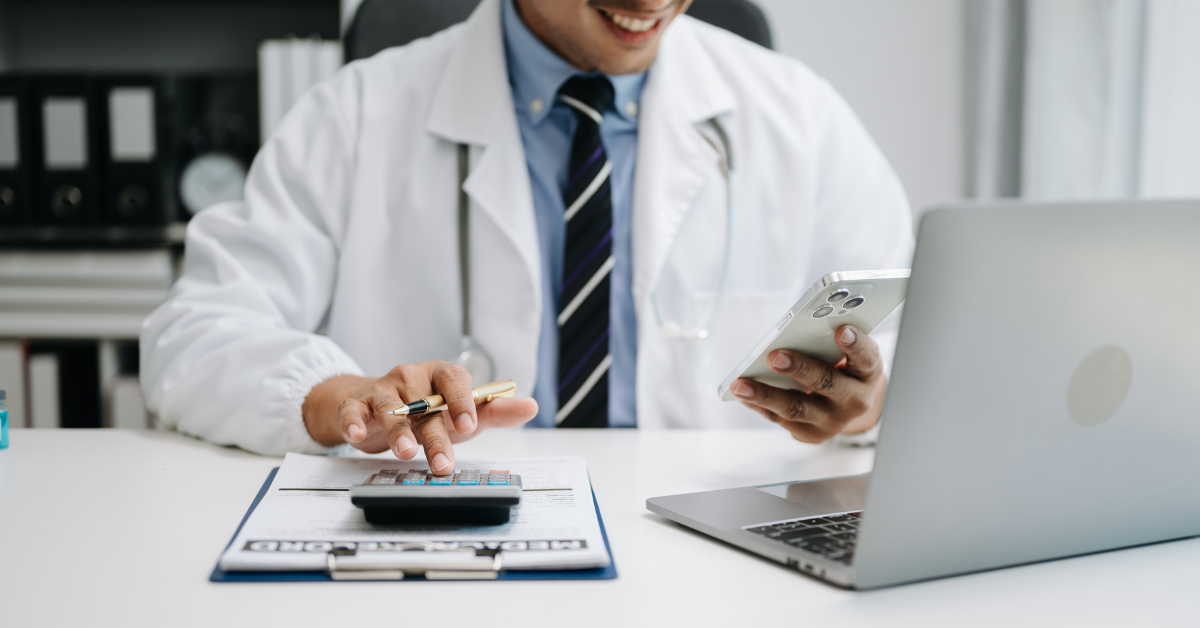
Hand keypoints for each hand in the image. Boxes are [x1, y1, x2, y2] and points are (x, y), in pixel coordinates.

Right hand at [302, 361, 538, 473]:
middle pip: (424, 404)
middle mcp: (411, 377)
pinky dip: (353, 421)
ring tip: (405, 453)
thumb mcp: (462, 413)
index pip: (454, 379)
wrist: (377, 408)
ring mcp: (383, 390)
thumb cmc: (427, 411)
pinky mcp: (357, 404)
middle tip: (443, 463)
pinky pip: (353, 410)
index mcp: (440, 375)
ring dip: (397, 431)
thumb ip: (495, 412)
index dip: (461, 401)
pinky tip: (356, 435)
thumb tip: (531, 406)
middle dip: (434, 436)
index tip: (468, 425)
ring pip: (390, 408)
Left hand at [730, 325, 884, 442]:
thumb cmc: (844, 367)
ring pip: (796, 408)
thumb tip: (799, 327)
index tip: (842, 330)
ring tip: (740, 384)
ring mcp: (832, 422)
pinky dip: (758, 404)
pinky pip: (779, 418)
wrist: (847, 404)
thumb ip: (832, 338)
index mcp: (868, 373)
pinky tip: (741, 393)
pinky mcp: (810, 434)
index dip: (855, 345)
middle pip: (827, 384)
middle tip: (775, 357)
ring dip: (765, 395)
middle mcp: (854, 401)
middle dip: (800, 370)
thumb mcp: (849, 351)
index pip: (866, 358)